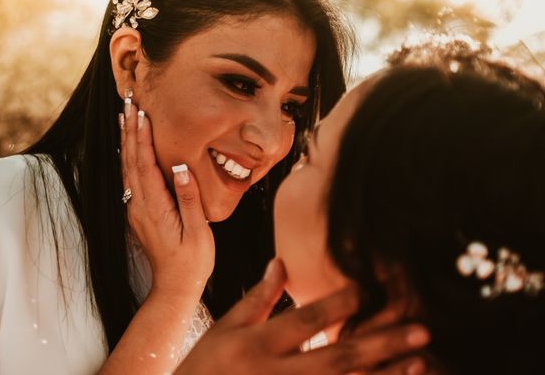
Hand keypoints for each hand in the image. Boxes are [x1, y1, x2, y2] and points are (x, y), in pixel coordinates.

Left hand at [119, 101, 214, 296]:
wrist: (174, 286)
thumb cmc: (192, 261)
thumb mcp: (198, 232)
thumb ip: (189, 199)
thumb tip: (182, 167)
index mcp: (155, 206)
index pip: (146, 163)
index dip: (143, 136)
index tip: (140, 112)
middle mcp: (140, 204)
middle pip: (131, 160)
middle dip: (130, 129)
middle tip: (128, 102)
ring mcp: (136, 209)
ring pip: (128, 167)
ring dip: (126, 140)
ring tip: (125, 116)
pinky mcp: (139, 213)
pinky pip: (130, 178)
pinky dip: (128, 157)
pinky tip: (129, 148)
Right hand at [174, 259, 429, 374]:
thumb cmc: (205, 367)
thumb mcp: (226, 328)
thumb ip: (258, 298)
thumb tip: (281, 262)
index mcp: (259, 344)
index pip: (306, 319)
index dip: (339, 303)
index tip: (370, 290)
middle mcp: (277, 373)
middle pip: (338, 356)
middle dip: (382, 343)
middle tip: (421, 331)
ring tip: (420, 362)